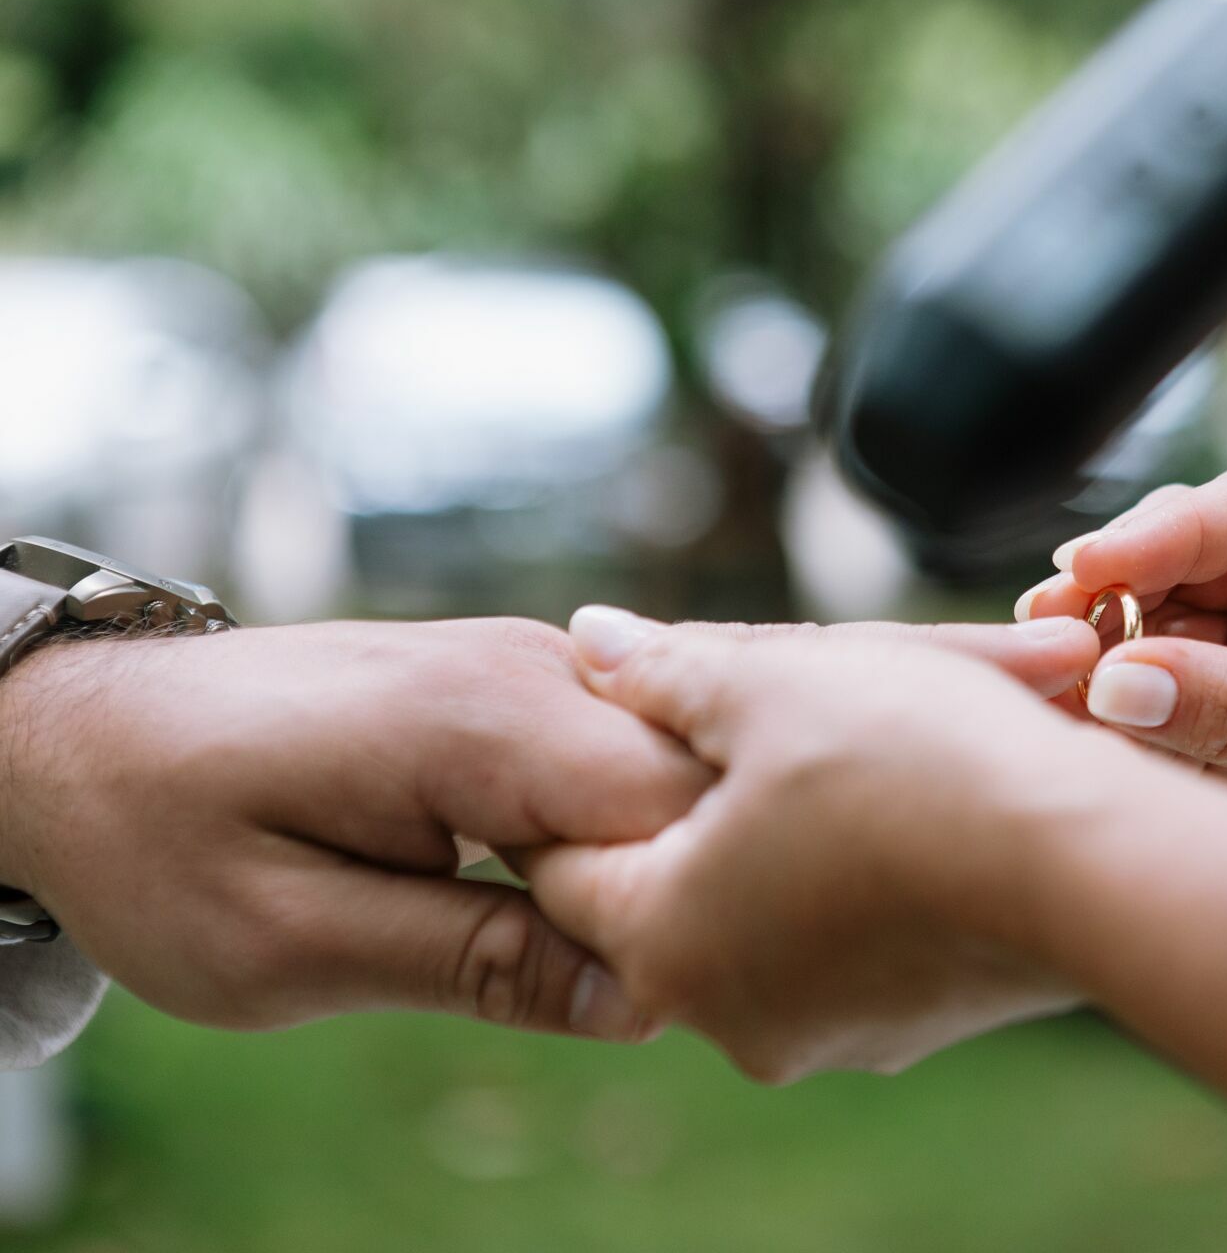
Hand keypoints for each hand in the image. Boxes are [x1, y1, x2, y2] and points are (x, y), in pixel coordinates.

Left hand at [0, 619, 713, 1038]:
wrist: (83, 730)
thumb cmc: (162, 838)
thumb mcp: (289, 943)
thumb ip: (472, 964)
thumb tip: (639, 1003)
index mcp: (484, 721)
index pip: (682, 813)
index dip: (682, 916)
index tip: (616, 994)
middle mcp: (534, 665)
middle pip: (703, 784)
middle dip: (687, 891)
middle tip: (584, 979)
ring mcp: (538, 663)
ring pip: (679, 772)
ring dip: (655, 866)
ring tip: (561, 940)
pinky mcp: (529, 682)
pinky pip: (629, 760)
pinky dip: (621, 836)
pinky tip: (556, 891)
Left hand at [521, 613, 1122, 1084]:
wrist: (1099, 869)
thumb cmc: (917, 766)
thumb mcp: (772, 686)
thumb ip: (662, 669)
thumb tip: (588, 639)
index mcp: (663, 941)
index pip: (563, 860)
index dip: (579, 772)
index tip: (618, 709)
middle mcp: (730, 1016)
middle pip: (675, 882)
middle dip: (698, 790)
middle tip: (743, 707)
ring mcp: (830, 1032)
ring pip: (768, 905)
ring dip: (787, 826)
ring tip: (847, 737)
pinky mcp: (913, 1025)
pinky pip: (850, 933)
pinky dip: (859, 868)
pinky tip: (914, 796)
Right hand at [1022, 468, 1226, 873]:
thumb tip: (1111, 682)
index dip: (1165, 530)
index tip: (1088, 566)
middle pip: (1196, 557)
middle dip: (1122, 588)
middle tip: (1044, 624)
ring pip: (1168, 624)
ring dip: (1109, 648)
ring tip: (1049, 678)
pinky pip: (1166, 694)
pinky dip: (1120, 707)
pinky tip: (1075, 717)